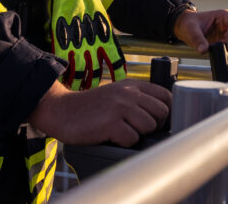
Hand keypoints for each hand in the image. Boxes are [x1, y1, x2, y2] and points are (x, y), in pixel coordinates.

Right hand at [26, 79, 170, 146]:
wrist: (61, 110)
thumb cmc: (91, 107)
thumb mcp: (117, 93)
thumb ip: (137, 98)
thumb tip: (162, 116)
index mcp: (133, 85)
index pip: (166, 96)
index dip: (166, 112)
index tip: (157, 122)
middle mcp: (129, 93)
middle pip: (162, 113)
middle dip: (154, 126)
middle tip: (137, 129)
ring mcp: (120, 107)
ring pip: (150, 126)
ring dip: (139, 134)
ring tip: (123, 132)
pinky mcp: (110, 123)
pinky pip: (132, 139)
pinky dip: (124, 142)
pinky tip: (112, 137)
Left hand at [173, 8, 227, 54]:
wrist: (184, 26)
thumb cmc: (188, 23)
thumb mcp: (191, 30)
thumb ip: (198, 39)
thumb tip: (203, 50)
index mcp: (222, 15)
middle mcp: (226, 23)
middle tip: (221, 51)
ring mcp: (226, 32)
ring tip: (215, 50)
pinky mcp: (223, 41)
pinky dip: (224, 52)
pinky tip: (215, 52)